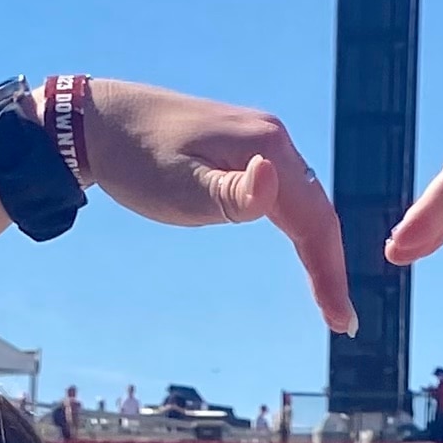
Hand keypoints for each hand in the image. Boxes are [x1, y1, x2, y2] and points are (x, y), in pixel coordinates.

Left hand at [78, 82, 355, 333]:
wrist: (101, 121)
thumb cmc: (138, 160)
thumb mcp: (182, 187)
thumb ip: (231, 194)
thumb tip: (272, 180)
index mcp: (267, 147)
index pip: (313, 220)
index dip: (330, 273)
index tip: (339, 321)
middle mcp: (273, 137)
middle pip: (318, 210)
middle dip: (332, 266)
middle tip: (340, 321)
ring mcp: (261, 138)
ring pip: (305, 201)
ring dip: (320, 249)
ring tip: (328, 295)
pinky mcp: (245, 146)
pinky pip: (287, 192)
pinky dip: (301, 227)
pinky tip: (302, 249)